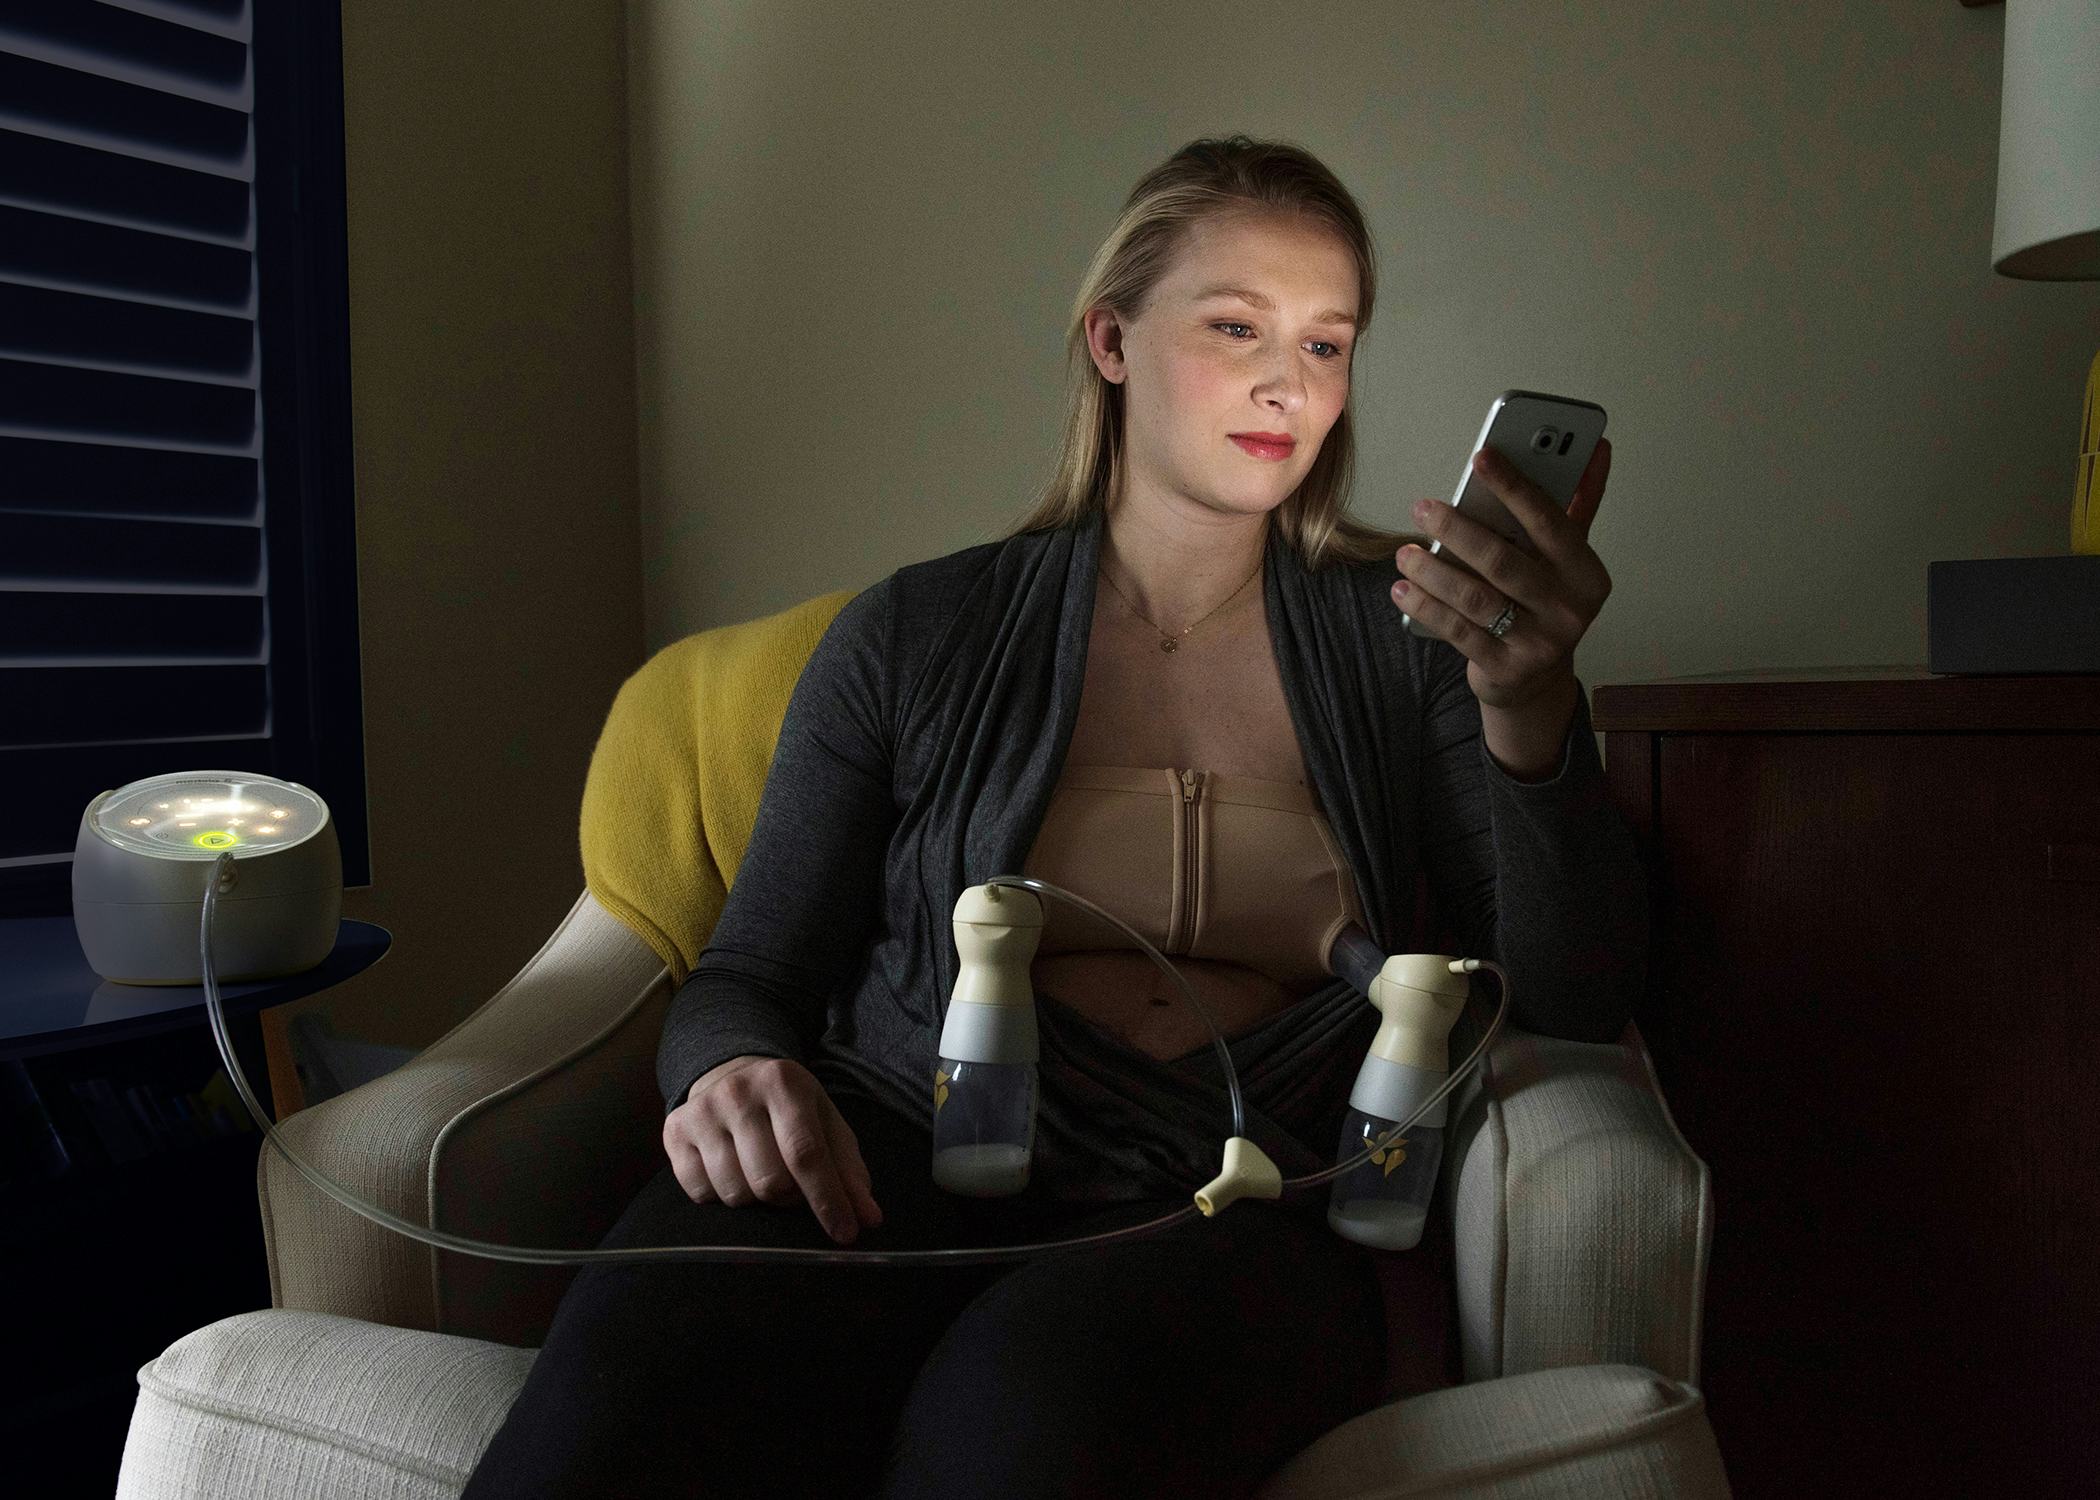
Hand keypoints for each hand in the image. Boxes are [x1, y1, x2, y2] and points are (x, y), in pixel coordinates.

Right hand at [663, 1056, 883, 1245]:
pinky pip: (701, 1194)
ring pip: (735, 1193)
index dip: (827, 1200)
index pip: (806, 1154)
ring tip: (763, 1175)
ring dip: (757, 1200)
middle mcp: (738, 1092)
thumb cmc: (789, 1109)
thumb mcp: (826, 1125)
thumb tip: (868, 1218)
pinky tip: (732, 1172)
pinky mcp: (674, 1131)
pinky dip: (722, 1198)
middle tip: (794, 1189)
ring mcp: (702, 1111)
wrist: (732, 1077)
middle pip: (770, 1181)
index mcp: (784, 1083)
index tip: (846, 1233)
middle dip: (790, 1199)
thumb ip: (849, 1171)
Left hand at [1392, 439, 1613, 712]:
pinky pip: (1458, 631)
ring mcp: (1539, 643)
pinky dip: (1427, 607)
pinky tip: (1403, 589)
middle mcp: (1569, 608)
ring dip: (1434, 571)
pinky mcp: (1506, 668)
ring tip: (1405, 554)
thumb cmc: (1545, 602)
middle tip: (1422, 508)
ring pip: (1476, 598)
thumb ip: (1577, 504)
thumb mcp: (1565, 558)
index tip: (1481, 456)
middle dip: (1457, 531)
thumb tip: (1596, 447)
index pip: (1549, 521)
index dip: (1514, 486)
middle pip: (1503, 561)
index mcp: (1586, 572)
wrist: (1536, 680)